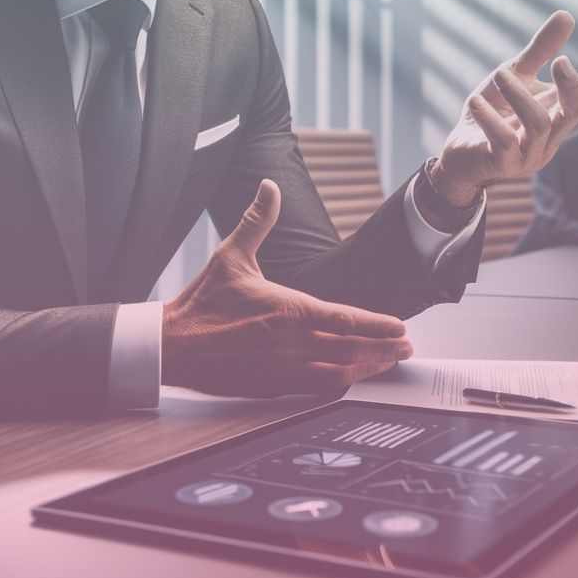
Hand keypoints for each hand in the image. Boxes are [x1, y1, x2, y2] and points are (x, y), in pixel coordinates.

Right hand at [162, 180, 412, 395]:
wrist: (171, 347)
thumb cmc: (202, 303)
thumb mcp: (231, 256)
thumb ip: (257, 222)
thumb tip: (268, 187)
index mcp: (288, 311)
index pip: (345, 319)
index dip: (377, 325)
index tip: (400, 326)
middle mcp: (292, 344)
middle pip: (351, 350)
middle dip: (383, 349)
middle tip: (406, 347)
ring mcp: (284, 370)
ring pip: (339, 374)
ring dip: (368, 369)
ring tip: (389, 363)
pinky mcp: (273, 387)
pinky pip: (316, 390)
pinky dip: (340, 385)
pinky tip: (352, 380)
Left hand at [431, 11, 577, 204]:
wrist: (461, 150)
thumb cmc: (493, 111)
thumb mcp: (515, 74)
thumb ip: (541, 49)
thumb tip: (567, 14)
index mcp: (556, 113)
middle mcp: (550, 136)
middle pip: (575, 112)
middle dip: (572, 85)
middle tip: (560, 60)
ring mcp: (529, 154)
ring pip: (538, 124)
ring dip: (519, 96)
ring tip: (499, 73)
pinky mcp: (504, 164)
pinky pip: (504, 141)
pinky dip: (491, 119)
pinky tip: (476, 101)